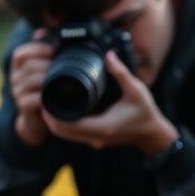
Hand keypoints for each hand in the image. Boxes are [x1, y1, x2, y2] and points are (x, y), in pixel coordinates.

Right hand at [10, 29, 53, 146]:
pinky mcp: (23, 106)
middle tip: (63, 67)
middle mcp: (15, 78)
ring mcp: (17, 93)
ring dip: (48, 79)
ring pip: (31, 81)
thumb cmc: (46, 90)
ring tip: (62, 80)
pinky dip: (46, 96)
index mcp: (19, 67)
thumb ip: (45, 52)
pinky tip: (56, 95)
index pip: (21, 53)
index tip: (53, 50)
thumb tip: (43, 31)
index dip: (36, 49)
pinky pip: (33, 99)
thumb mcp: (45, 70)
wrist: (39, 118)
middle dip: (47, 65)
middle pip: (28, 66)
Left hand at [41, 50, 177, 154]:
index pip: (67, 124)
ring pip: (64, 135)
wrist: (152, 134)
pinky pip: (72, 135)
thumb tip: (108, 55)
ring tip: (47, 102)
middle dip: (47, 116)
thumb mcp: (136, 90)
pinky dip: (63, 125)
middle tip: (41, 97)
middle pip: (60, 131)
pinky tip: (60, 110)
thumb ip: (121, 73)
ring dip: (53, 121)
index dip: (51, 113)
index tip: (44, 96)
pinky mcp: (95, 140)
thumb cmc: (145, 113)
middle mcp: (95, 137)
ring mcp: (94, 140)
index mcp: (102, 126)